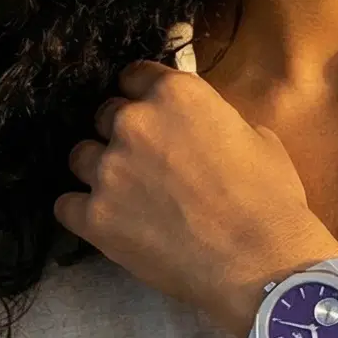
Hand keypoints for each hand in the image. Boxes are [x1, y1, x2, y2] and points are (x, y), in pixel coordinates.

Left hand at [55, 60, 337, 335]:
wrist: (260, 261)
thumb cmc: (271, 199)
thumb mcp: (259, 139)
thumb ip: (220, 122)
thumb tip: (210, 129)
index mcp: (176, 94)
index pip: (134, 75)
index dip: (141, 96)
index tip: (150, 115)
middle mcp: (133, 122)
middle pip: (105, 115)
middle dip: (121, 134)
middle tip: (146, 163)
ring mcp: (108, 170)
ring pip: (80, 157)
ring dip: (99, 170)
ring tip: (125, 196)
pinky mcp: (93, 216)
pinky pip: (66, 205)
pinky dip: (84, 213)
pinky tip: (109, 225)